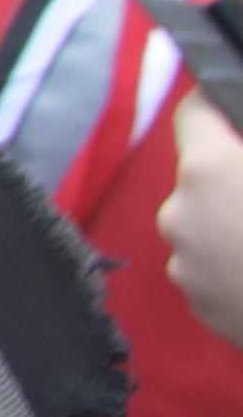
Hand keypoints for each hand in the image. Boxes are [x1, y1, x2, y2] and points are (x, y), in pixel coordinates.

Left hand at [164, 97, 242, 347]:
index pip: (195, 113)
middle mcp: (181, 217)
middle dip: (241, 173)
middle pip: (205, 174)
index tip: (240, 105)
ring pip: (212, 225)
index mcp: (208, 172)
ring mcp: (188, 270)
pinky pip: (219, 270)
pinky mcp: (205, 312)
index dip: (222, 104)